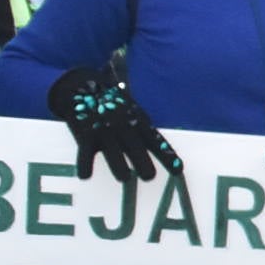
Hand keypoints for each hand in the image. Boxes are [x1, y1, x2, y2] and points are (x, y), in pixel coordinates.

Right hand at [47, 67, 181, 182]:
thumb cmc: (116, 108)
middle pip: (136, 148)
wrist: (85, 86)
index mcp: (139, 123)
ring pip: (113, 153)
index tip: (178, 172)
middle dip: (143, 163)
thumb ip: (147, 136)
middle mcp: (124, 127)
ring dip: (119, 167)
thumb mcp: (136, 116)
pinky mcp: (85, 133)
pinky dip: (85, 164)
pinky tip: (85, 176)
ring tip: (124, 178)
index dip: (167, 157)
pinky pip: (85, 152)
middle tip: (149, 176)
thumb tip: (169, 159)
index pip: (156, 142)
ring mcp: (105, 130)